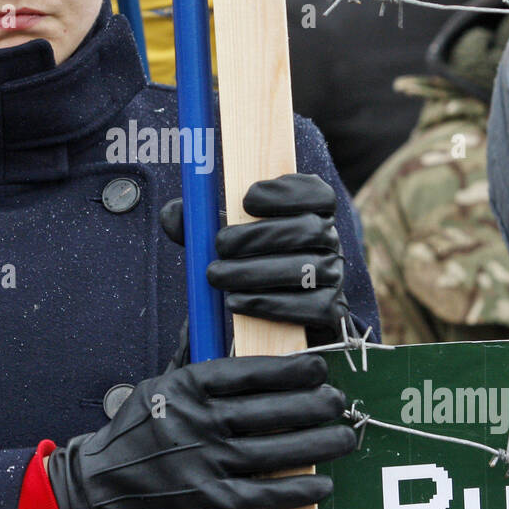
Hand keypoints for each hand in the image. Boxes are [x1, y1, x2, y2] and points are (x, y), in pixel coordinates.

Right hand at [44, 352, 354, 508]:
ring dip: (316, 445)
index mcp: (187, 386)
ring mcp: (202, 462)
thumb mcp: (160, 383)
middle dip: (313, 406)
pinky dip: (295, 490)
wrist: (99, 486)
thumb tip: (212, 313)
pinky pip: (260, 494)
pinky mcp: (206, 500)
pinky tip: (322, 484)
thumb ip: (193, 355)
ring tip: (345, 437)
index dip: (290, 371)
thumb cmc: (136, 430)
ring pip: (272, 451)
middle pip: (269, 410)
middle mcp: (197, 421)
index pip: (248, 373)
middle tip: (340, 402)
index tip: (318, 369)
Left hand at [161, 173, 350, 336]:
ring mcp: (335, 276)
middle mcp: (331, 240)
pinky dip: (269, 304)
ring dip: (256, 272)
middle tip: (220, 244)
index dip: (287, 192)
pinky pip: (311, 307)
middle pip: (310, 230)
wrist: (270, 316)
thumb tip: (172, 214)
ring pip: (308, 269)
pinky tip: (235, 302)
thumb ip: (200, 223)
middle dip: (260, 236)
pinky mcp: (331, 310)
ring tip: (216, 275)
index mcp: (313, 211)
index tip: (246, 199)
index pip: (318, 193)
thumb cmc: (246, 260)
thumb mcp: (223, 237)